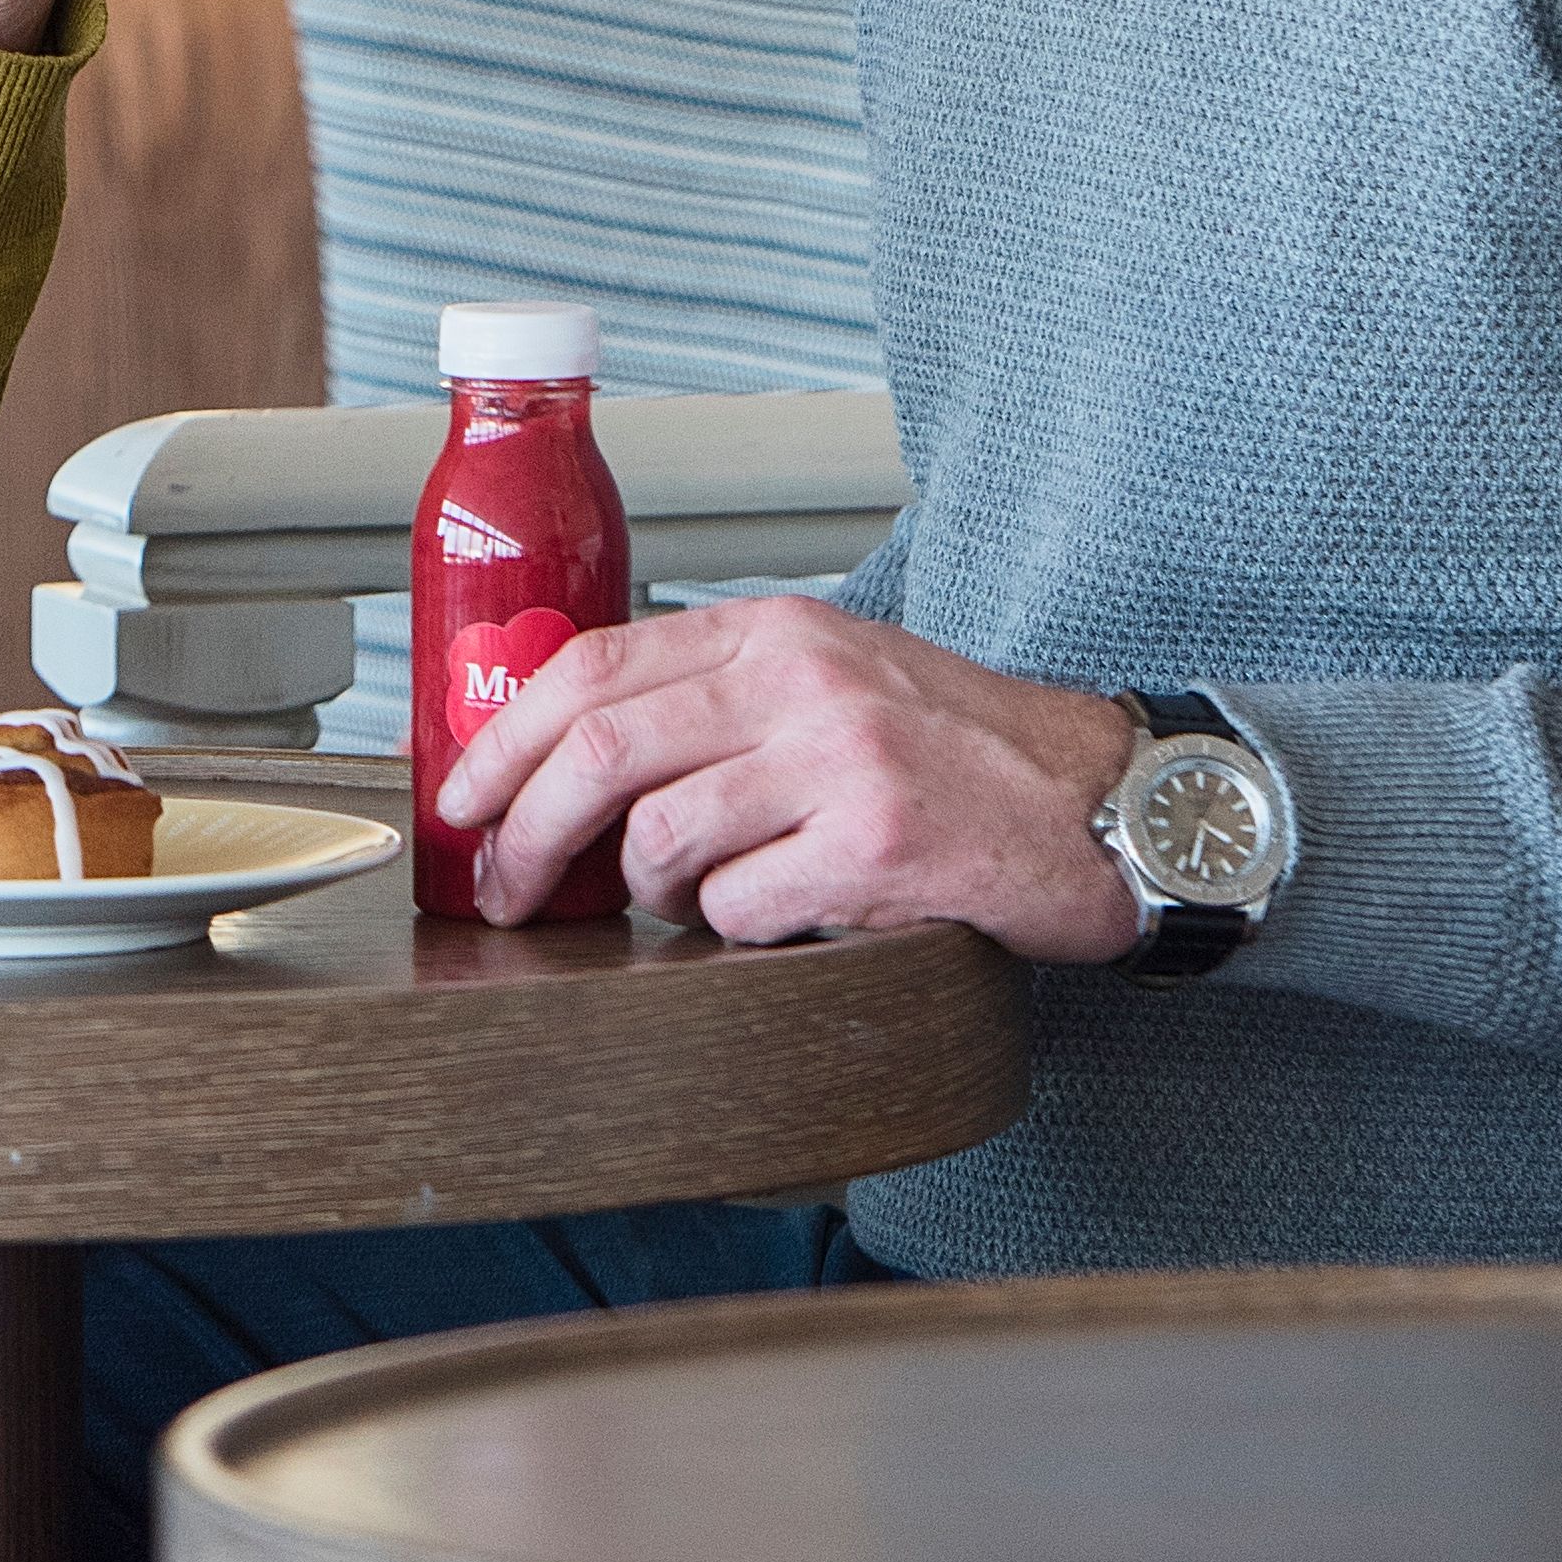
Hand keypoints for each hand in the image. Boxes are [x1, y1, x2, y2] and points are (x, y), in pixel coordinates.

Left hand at [433, 591, 1147, 959]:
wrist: (1099, 801)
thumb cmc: (958, 749)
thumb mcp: (830, 680)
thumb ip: (720, 697)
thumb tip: (573, 755)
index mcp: (773, 630)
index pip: (590, 666)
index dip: (501, 739)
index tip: (462, 799)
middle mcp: (799, 680)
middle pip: (600, 751)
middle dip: (524, 833)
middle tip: (504, 892)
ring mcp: (839, 760)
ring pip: (661, 839)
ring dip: (648, 893)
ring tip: (689, 900)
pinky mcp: (876, 846)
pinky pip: (743, 909)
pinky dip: (736, 930)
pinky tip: (782, 916)